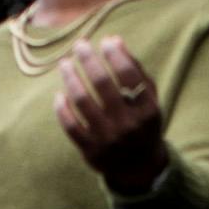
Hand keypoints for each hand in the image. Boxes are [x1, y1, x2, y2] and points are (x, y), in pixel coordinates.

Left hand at [52, 36, 168, 189]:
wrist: (139, 168)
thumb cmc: (142, 123)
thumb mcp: (149, 99)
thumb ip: (135, 70)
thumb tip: (113, 40)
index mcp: (147, 111)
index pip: (128, 76)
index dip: (115, 54)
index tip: (104, 41)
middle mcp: (129, 126)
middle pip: (102, 85)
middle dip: (88, 60)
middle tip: (79, 45)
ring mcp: (108, 140)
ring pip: (82, 102)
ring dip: (70, 78)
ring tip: (65, 64)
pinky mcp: (91, 151)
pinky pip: (71, 125)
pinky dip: (62, 107)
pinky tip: (60, 94)